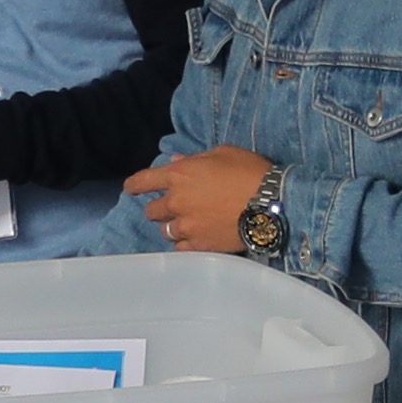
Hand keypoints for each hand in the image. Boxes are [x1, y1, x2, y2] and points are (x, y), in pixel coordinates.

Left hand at [124, 144, 276, 253]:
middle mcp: (176, 202)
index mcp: (179, 175)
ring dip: (172, 226)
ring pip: (165, 231)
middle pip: (152, 211)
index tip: (130, 189)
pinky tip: (194, 240)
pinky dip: (184, 244)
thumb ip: (195, 159)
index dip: (134, 185)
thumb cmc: (249, 171)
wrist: (271, 204)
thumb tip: (176, 160)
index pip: (144, 180)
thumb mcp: (222, 153)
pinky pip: (180, 249)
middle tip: (170, 208)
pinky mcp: (199, 246)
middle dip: (158, 208)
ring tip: (186, 225)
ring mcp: (186, 226)